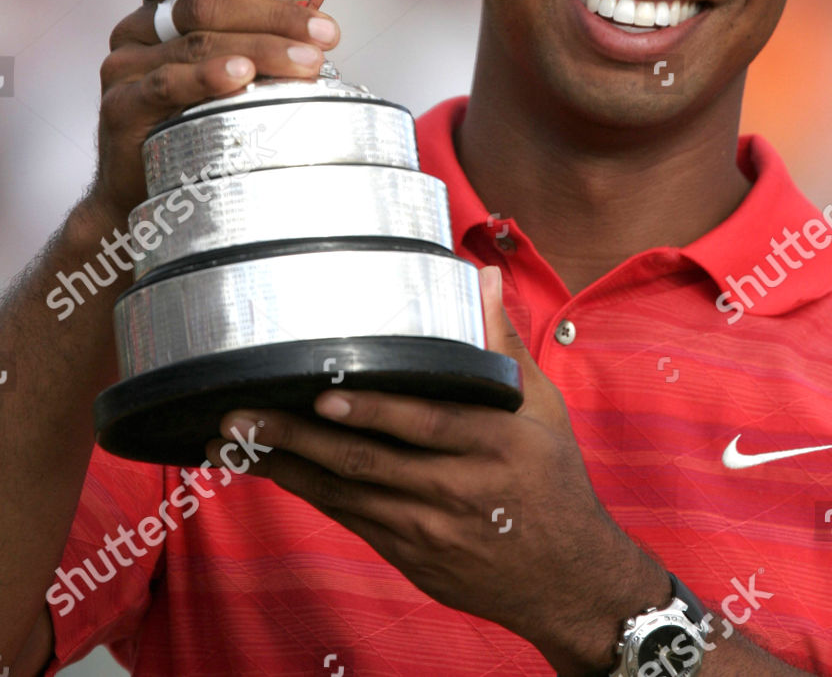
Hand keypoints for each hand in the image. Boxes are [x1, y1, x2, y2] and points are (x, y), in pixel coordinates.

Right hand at [95, 0, 339, 222]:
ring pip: (197, 43)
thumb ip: (258, 34)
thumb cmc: (203, 114)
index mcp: (159, 3)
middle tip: (324, 35)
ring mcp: (124, 65)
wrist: (149, 188)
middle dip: (273, 15)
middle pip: (202, 3)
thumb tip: (326, 27)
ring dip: (262, 50)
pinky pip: (168, 84)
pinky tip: (239, 77)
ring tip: (308, 64)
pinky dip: (208, 77)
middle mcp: (136, 26)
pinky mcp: (121, 107)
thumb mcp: (229, 62)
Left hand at [207, 268, 658, 675]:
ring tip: (235, 441)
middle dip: (299, 438)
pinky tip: (275, 469)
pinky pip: (350, 519)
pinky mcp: (411, 555)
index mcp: (495, 444)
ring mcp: (429, 530)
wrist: (568, 582)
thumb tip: (484, 277)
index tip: (324, 396)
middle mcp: (458, 490)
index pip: (426, 424)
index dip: (373, 412)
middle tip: (243, 415)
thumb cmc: (554, 482)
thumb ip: (503, 344)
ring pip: (347, 495)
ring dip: (287, 467)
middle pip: (368, 463)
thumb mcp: (544, 409)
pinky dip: (309, 492)